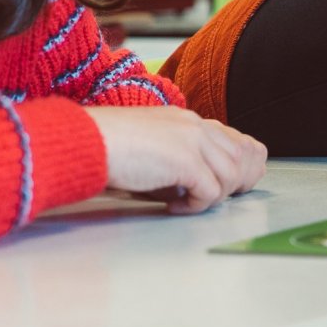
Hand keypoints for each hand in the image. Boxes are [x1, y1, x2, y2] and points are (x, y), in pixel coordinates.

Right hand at [85, 105, 267, 213]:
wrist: (84, 141)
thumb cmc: (106, 147)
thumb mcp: (149, 146)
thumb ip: (175, 158)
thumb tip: (192, 186)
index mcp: (187, 120)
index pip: (235, 138)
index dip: (242, 163)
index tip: (232, 184)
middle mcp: (195, 126)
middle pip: (242, 155)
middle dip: (237, 183)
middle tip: (212, 199)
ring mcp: (192, 141)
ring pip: (231, 175)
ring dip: (215, 195)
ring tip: (188, 203)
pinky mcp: (185, 161)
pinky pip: (210, 192)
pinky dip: (196, 205)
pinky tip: (174, 206)